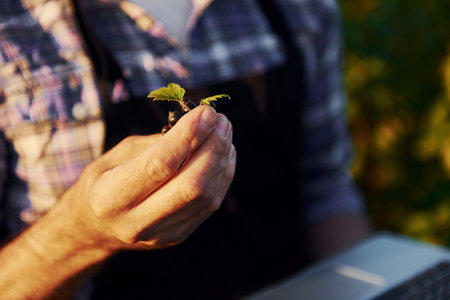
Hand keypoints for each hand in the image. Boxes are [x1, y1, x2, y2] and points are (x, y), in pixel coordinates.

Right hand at [61, 105, 235, 250]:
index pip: (158, 165)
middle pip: (190, 186)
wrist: (98, 227)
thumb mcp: (116, 155)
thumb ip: (154, 144)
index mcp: (110, 198)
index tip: (206, 112)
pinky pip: (210, 203)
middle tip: (220, 120)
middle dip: (212, 148)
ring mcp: (162, 234)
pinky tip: (224, 152)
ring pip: (206, 195)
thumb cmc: (105, 181)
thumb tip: (197, 126)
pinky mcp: (180, 235)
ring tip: (224, 131)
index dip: (187, 136)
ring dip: (221, 158)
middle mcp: (136, 222)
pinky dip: (222, 174)